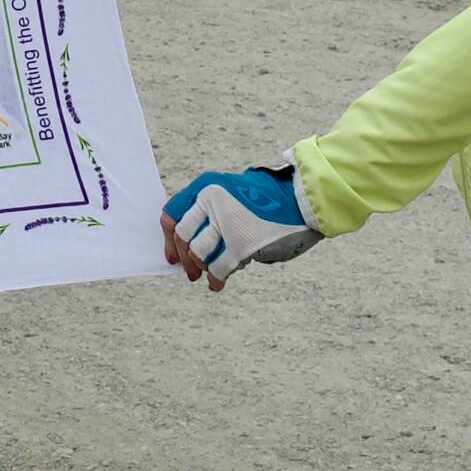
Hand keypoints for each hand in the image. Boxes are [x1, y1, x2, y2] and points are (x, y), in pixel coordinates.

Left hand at [160, 166, 321, 290]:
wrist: (301, 200)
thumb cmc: (268, 199)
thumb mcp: (231, 192)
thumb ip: (209, 210)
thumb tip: (187, 242)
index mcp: (207, 187)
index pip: (172, 214)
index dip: (169, 239)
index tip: (171, 256)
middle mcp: (212, 202)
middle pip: (182, 236)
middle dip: (184, 258)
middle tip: (190, 272)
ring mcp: (226, 224)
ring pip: (198, 253)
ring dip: (201, 268)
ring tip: (209, 273)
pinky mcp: (240, 245)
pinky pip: (217, 268)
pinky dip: (215, 279)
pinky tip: (218, 284)